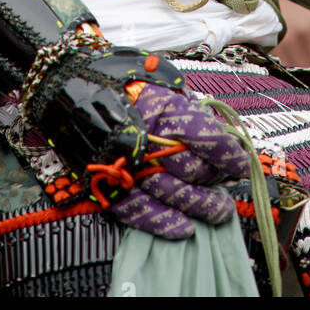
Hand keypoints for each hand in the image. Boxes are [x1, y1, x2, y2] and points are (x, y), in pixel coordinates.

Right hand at [34, 46, 249, 240]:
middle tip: (228, 182)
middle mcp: (142, 137)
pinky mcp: (104, 182)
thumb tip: (217, 134)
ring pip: (169, 192)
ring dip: (199, 204)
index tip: (241, 163)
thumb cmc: (118, 80)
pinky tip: (184, 229)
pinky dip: (162, 222)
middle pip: (189, 166)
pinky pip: (137, 209)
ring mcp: (122, 162)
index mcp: (158, 106)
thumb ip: (185, 107)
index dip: (226, 151)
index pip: (201, 134)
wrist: (67, 85)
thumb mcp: (158, 82)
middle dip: (214, 177)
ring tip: (219, 211)